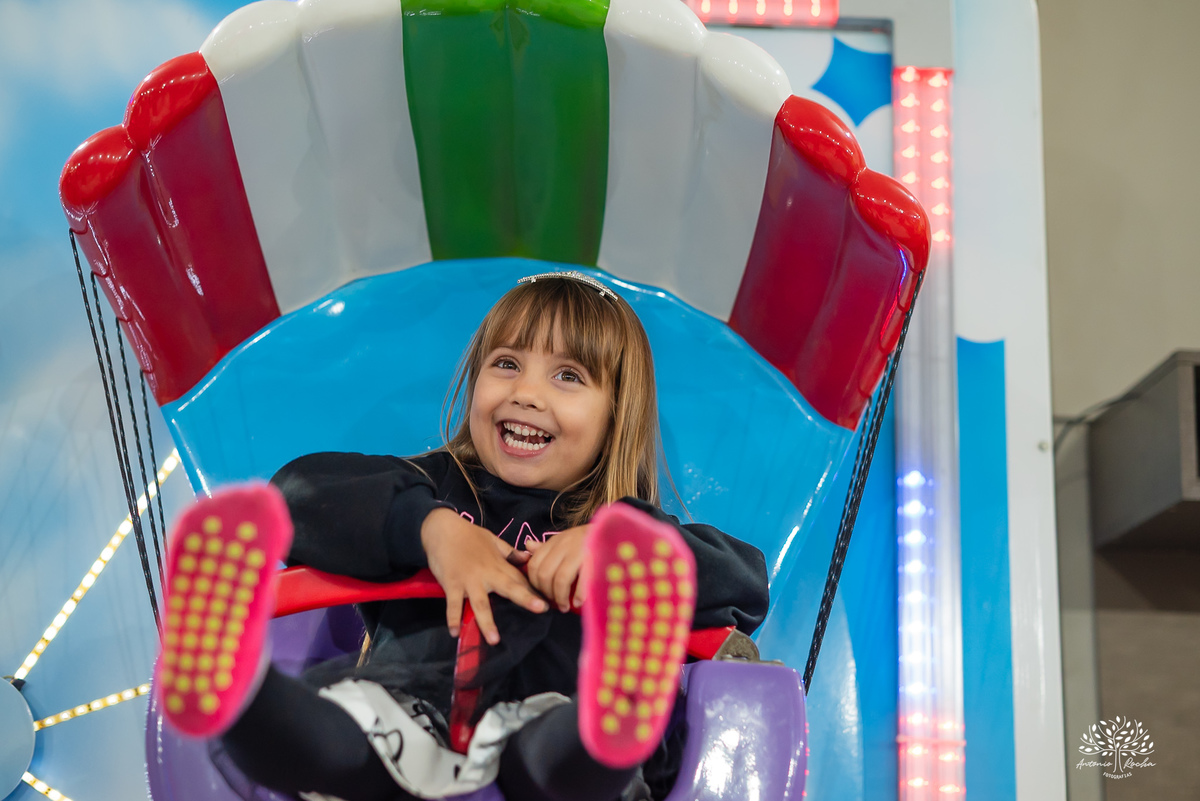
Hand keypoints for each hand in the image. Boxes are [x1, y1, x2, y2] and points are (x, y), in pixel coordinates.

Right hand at [420, 508, 546, 644]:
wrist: (443, 529)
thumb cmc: (468, 534)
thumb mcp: (492, 539)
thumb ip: (509, 552)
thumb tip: (527, 558)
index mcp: (498, 564)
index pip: (519, 579)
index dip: (534, 591)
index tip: (549, 602)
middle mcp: (486, 574)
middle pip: (508, 588)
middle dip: (525, 599)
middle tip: (540, 610)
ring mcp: (468, 581)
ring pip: (480, 604)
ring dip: (487, 622)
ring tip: (494, 640)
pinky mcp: (451, 584)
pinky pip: (453, 604)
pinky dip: (453, 618)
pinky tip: (455, 633)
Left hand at [523, 525, 588, 611]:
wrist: (613, 530)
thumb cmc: (588, 538)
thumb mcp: (565, 539)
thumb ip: (546, 547)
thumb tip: (528, 546)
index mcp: (555, 541)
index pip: (534, 564)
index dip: (535, 584)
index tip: (543, 594)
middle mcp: (564, 544)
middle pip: (545, 573)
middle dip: (547, 593)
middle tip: (555, 603)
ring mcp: (579, 550)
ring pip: (560, 579)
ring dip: (560, 597)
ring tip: (565, 606)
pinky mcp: (595, 558)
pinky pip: (582, 581)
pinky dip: (579, 595)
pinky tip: (579, 602)